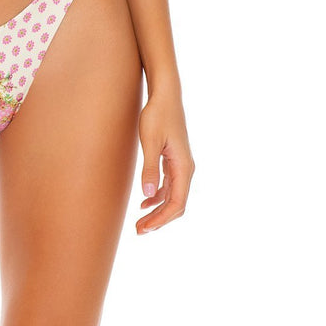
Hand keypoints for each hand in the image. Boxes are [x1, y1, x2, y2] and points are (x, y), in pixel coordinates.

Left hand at [136, 87, 194, 234]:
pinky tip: (144, 202)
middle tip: (139, 230)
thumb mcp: (150, 141)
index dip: (161, 219)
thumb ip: (149, 168)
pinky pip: (170, 186)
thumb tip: (147, 196)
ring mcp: (181, 165)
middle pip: (176, 204)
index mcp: (184, 167)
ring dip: (158, 210)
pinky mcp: (174, 160)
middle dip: (159, 220)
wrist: (165, 95)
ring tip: (140, 222)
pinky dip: (158, 197)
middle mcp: (186, 169)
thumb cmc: (157, 115)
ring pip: (173, 196)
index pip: (177, 203)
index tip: (145, 228)